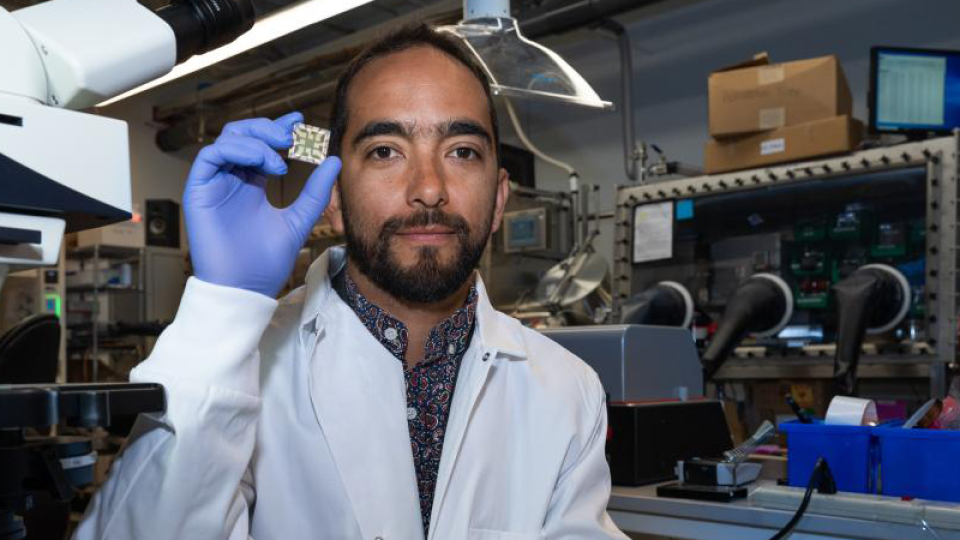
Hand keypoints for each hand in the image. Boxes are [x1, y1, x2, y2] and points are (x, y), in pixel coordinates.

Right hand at [183, 112, 340, 297]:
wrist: (245, 287)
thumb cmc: (266, 262)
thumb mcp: (299, 220)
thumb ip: (315, 192)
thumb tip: (333, 162)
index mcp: (251, 184)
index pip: (261, 145)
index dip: (277, 128)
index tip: (300, 122)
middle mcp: (232, 180)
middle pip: (242, 135)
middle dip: (267, 128)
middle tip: (292, 134)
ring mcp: (214, 184)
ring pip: (227, 140)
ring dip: (256, 139)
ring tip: (282, 155)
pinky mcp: (199, 191)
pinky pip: (210, 156)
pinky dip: (238, 150)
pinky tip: (265, 164)